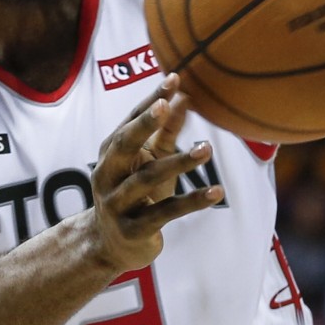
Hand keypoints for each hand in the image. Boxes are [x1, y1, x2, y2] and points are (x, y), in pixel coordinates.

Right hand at [89, 73, 224, 273]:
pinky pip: (165, 213)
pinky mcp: (134, 230)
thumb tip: (185, 95)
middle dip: (145, 122)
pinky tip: (216, 192)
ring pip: (147, 178)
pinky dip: (192, 201)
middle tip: (166, 104)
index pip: (131, 120)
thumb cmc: (136, 194)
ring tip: (208, 149)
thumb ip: (166, 130)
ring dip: (179, 162)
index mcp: (111, 153)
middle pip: (125, 144)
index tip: (173, 78)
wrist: (111, 246)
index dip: (151, 100)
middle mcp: (107, 174)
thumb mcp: (150, 160)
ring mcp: (117, 203)